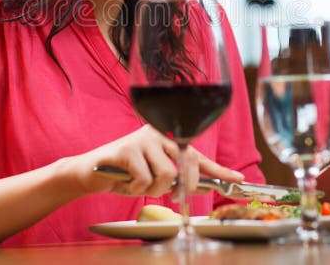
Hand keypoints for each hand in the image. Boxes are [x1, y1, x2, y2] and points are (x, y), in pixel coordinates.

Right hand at [67, 125, 243, 197]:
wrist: (91, 173)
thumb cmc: (125, 174)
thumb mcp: (155, 176)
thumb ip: (176, 178)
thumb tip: (202, 186)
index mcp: (167, 137)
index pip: (198, 155)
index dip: (219, 169)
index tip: (238, 178)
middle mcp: (158, 133)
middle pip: (186, 163)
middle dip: (183, 187)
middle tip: (173, 196)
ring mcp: (143, 139)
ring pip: (167, 174)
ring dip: (154, 189)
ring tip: (140, 185)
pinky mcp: (128, 149)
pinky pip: (145, 179)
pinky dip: (136, 189)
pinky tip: (126, 182)